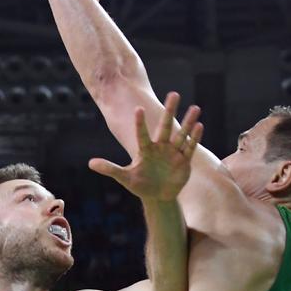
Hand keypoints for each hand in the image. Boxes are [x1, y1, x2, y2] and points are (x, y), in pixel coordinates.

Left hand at [88, 92, 202, 200]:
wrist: (158, 196)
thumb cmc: (140, 185)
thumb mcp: (124, 178)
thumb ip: (110, 169)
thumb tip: (90, 163)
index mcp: (146, 150)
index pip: (142, 134)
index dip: (140, 123)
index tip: (138, 108)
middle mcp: (160, 147)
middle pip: (165, 126)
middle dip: (170, 111)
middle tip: (174, 94)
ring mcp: (173, 153)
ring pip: (182, 134)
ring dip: (188, 122)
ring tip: (195, 107)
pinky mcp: (184, 162)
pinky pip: (190, 148)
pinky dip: (195, 138)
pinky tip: (200, 126)